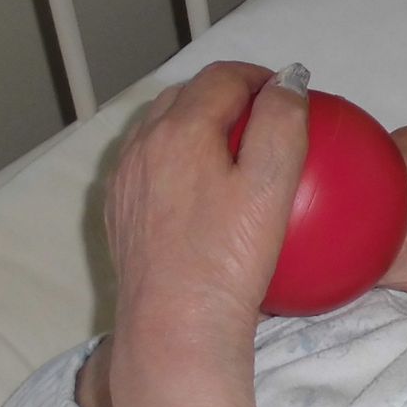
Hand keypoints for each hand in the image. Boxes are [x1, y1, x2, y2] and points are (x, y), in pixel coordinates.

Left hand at [102, 64, 305, 406]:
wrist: (175, 330)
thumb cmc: (228, 262)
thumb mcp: (271, 188)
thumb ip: (282, 124)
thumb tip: (289, 83)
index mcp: (179, 130)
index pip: (221, 78)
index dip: (257, 76)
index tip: (284, 92)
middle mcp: (142, 147)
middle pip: (185, 96)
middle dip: (224, 94)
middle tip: (263, 115)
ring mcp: (124, 181)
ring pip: (159, 129)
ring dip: (194, 123)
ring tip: (231, 145)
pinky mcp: (118, 214)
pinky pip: (148, 169)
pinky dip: (175, 161)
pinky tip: (200, 191)